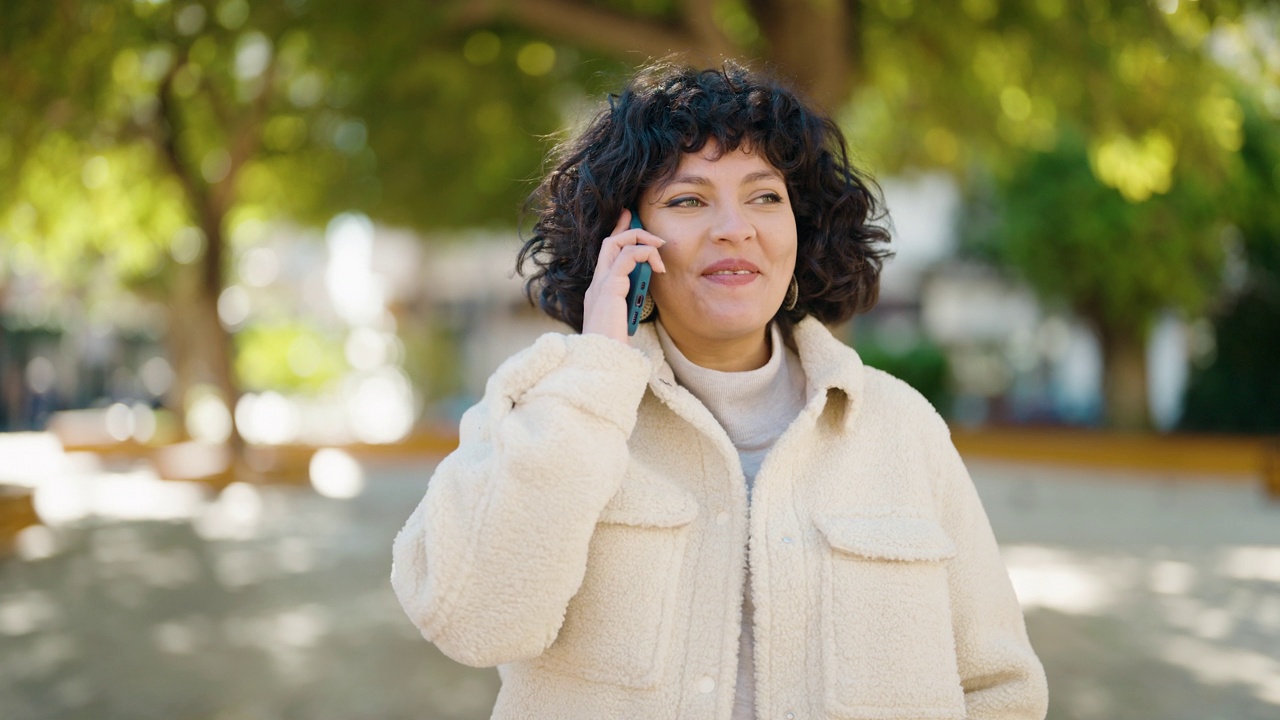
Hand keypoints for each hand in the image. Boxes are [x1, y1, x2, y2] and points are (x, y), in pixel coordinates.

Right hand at [581, 209, 666, 343]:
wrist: (602, 360)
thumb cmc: (613, 348)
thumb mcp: (624, 323)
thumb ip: (630, 307)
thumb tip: (643, 298)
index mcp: (599, 292)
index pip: (607, 256)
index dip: (618, 234)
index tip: (629, 220)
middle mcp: (597, 285)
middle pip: (609, 243)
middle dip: (629, 228)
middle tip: (647, 225)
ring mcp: (600, 285)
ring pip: (616, 244)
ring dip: (641, 240)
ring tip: (660, 248)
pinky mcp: (609, 288)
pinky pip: (626, 258)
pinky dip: (644, 254)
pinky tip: (658, 266)